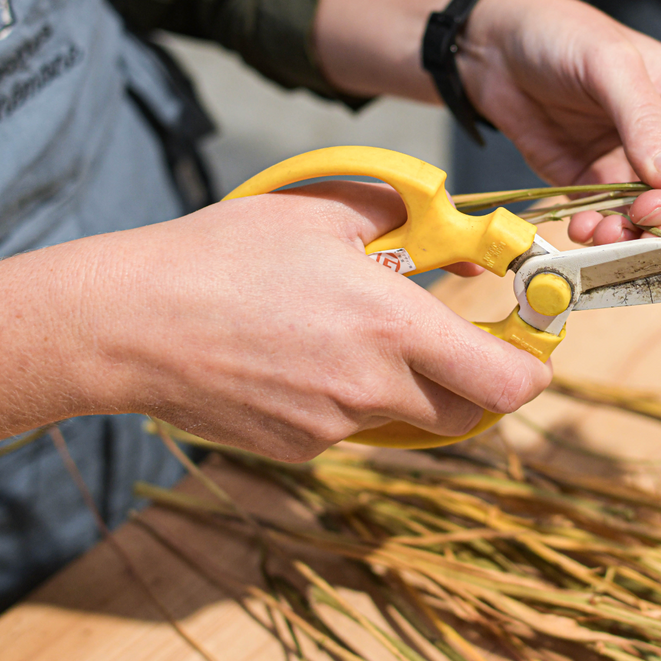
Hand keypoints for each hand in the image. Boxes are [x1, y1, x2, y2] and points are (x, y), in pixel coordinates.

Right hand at [87, 182, 551, 461]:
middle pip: (469, 414)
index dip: (532, 370)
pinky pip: (353, 428)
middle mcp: (373, 389)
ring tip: (364, 336)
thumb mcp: (320, 212)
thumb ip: (404, 218)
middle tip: (464, 342)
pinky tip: (307, 358)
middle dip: (481, 382)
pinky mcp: (297, 448)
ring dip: (415, 388)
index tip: (531, 348)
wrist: (128, 324)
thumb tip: (456, 237)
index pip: (504, 382)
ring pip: (409, 420)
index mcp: (392, 327)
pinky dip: (355, 400)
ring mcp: (333, 427)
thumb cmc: (221, 256)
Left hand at [459, 0, 660, 249]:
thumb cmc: (561, 35)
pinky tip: (579, 229)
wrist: (494, 46)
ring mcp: (637, 171)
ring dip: (635, 243)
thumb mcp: (609, 64)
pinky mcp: (597, 188)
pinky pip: (614, 226)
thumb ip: (646, 121)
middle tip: (636, 235)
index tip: (653, 208)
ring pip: (659, 228)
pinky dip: (601, 238)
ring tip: (598, 236)